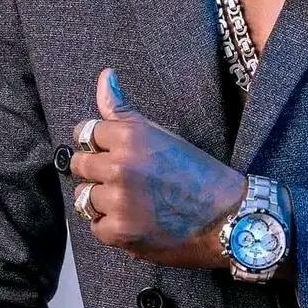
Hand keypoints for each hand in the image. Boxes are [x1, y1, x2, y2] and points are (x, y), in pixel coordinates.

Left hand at [70, 68, 247, 267]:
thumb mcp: (162, 134)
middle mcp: (120, 166)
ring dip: (102, 200)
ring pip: (84, 197)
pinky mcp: (120, 232)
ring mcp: (118, 201)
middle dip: (97, 170)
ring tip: (130, 201)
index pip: (85, 132)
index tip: (110, 151)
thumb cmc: (198, 173)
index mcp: (130, 136)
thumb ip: (123, 111)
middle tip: (125, 178)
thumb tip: (105, 75)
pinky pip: (96, 226)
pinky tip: (135, 220)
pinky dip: (112, 226)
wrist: (227, 216)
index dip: (97, 143)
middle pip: (80, 164)